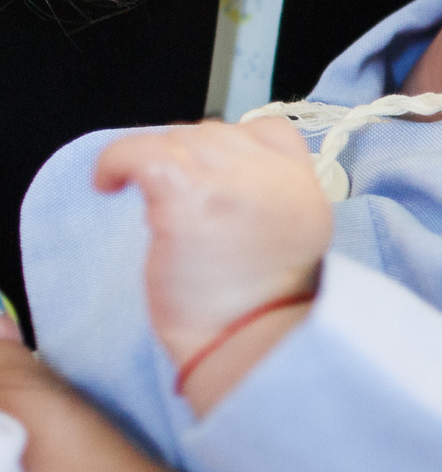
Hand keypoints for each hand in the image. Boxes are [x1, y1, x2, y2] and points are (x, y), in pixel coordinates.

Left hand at [92, 119, 329, 406]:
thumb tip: (225, 185)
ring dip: (151, 162)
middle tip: (168, 196)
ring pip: (176, 138)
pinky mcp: (186, 194)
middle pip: (215, 133)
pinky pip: (140, 151)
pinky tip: (108, 184)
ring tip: (136, 194)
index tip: (209, 175)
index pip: (268, 131)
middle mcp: (271, 175)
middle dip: (186, 158)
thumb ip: (271, 201)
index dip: (231, 146)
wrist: (245, 341)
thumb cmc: (258, 310)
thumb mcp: (294, 242)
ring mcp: (230, 180)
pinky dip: (116, 162)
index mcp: (303, 187)